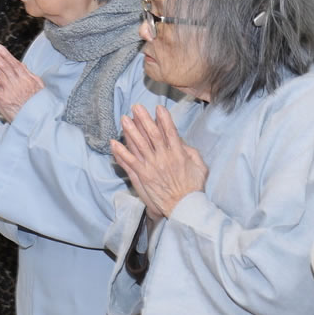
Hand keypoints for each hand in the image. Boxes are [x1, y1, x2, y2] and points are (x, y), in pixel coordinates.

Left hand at [0, 43, 44, 122]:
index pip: (13, 63)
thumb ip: (29, 75)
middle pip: (2, 66)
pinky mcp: (1, 100)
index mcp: (26, 79)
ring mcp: (8, 91)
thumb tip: (21, 64)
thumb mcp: (39, 86)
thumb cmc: (39, 104)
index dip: (4, 54)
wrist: (38, 120)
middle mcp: (16, 83)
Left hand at [111, 104, 207, 219]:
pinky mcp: (142, 176)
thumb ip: (190, 152)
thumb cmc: (193, 187)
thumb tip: (179, 140)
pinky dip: (121, 152)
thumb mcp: (200, 167)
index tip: (158, 108)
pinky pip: (129, 162)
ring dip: (130, 131)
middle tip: (136, 107)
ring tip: (124, 119)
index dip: (164, 119)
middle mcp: (164, 158)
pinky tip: (113, 142)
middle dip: (144, 119)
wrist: (184, 207)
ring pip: (139, 145)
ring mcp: (151, 167)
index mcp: (179, 154)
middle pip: (152, 135)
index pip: (170, 132)